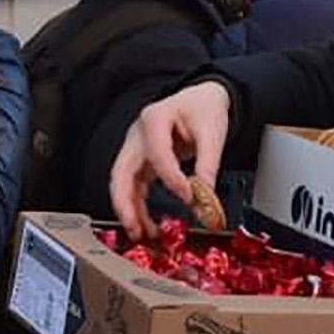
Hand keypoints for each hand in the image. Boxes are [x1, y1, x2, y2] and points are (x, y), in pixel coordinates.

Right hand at [109, 82, 230, 240]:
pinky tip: (145, 224)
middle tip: (136, 227)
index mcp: (155, 119)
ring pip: (122, 183)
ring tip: (141, 233)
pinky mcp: (141, 161)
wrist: (201, 100)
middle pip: (121, 172)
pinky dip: (136, 205)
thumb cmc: (202, 109)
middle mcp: (138, 135)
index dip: (171, 178)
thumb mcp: (212, 133)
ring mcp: (136, 148)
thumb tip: (205, 196)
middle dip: (125, 203)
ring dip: (128, 209)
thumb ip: (209, 164)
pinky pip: (133, 186)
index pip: (157, 154)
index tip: (188, 196)